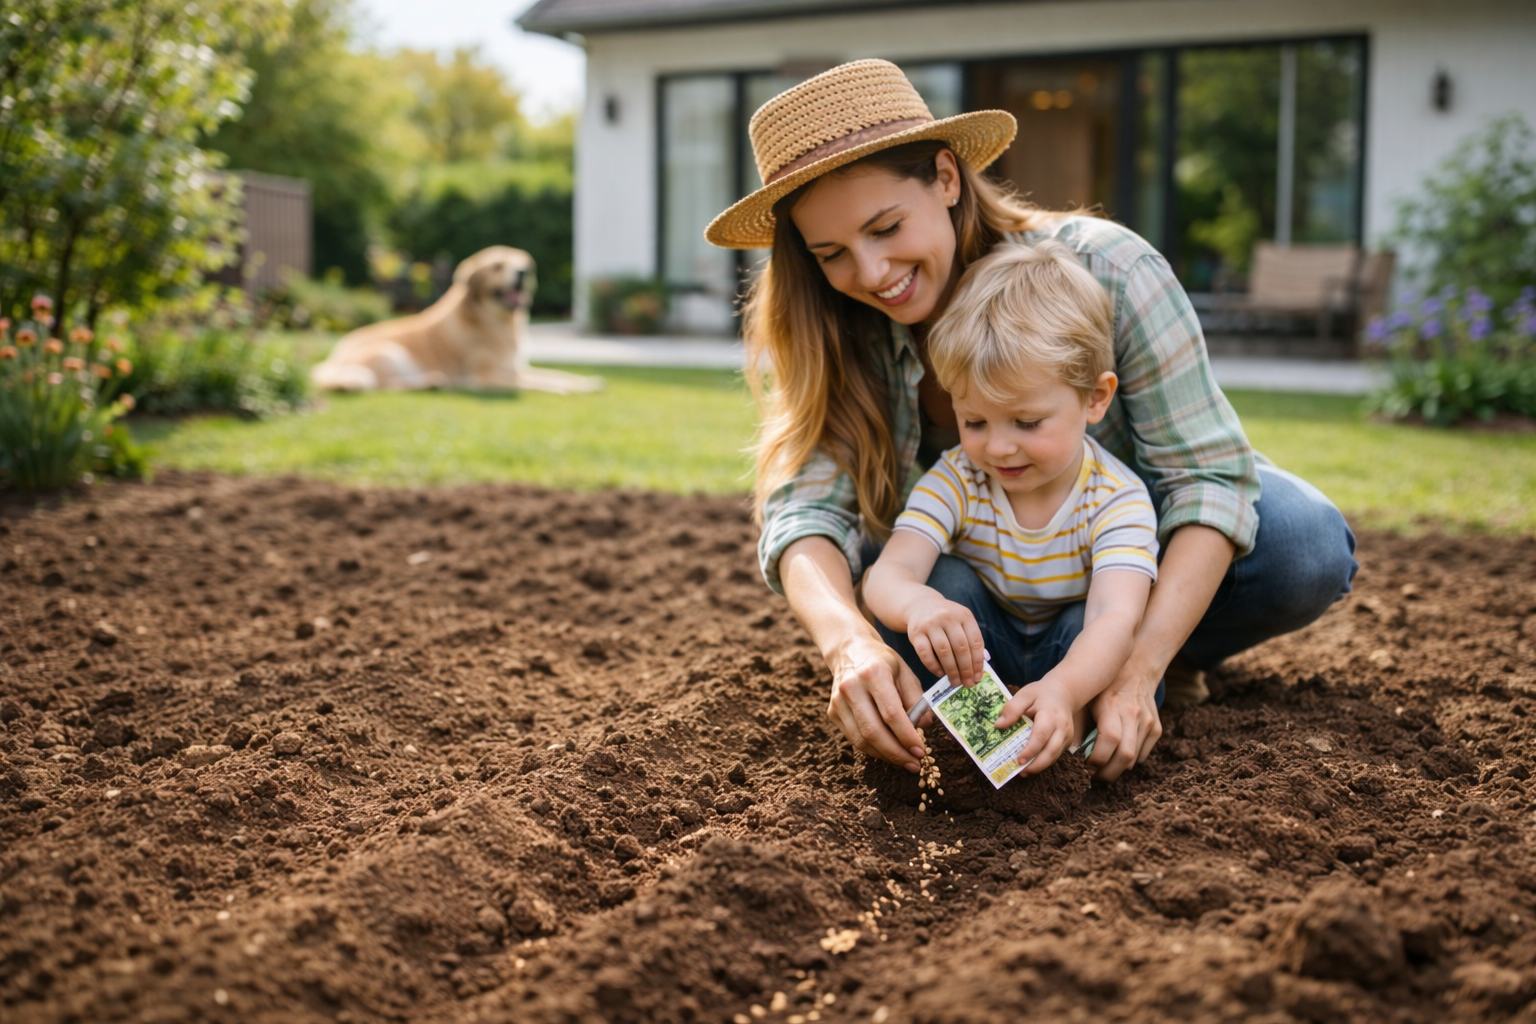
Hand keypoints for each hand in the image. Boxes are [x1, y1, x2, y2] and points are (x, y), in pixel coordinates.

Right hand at [826, 630, 928, 772]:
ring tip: (904, 761)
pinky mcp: (832, 711)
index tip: (921, 751)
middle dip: (896, 753)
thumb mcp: (905, 672)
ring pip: (861, 740)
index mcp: (873, 673)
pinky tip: (887, 751)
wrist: (850, 650)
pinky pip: (853, 738)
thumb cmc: (883, 662)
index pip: (891, 713)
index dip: (907, 736)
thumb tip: (923, 728)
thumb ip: (916, 700)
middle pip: (873, 731)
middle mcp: (851, 686)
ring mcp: (838, 700)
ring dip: (885, 755)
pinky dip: (872, 749)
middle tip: (914, 764)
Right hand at [905, 596, 985, 685]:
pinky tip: (940, 673)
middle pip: (961, 648)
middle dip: (966, 669)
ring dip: (951, 670)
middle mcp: (948, 617)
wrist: (920, 605)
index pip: (975, 641)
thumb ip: (971, 641)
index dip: (978, 662)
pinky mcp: (915, 633)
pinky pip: (925, 653)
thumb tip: (980, 668)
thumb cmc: (946, 619)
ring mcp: (930, 624)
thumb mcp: (962, 622)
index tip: (978, 678)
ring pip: (944, 651)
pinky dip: (933, 666)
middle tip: (967, 684)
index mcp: (964, 615)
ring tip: (955, 682)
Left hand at [994, 677, 1077, 775]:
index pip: (1041, 736)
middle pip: (1051, 751)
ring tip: (1023, 772)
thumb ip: (1012, 708)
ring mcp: (1067, 735)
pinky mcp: (1067, 741)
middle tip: (1019, 771)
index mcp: (1051, 715)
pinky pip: (1056, 755)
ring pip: (1054, 756)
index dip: (1030, 750)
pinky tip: (1031, 764)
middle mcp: (1062, 727)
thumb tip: (999, 725)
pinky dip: (1044, 762)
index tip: (1018, 760)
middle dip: (1036, 764)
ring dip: (1039, 766)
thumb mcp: (1025, 694)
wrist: (1063, 692)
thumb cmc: (1041, 694)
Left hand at [1085, 657, 1163, 781]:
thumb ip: (1077, 725)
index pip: (1110, 740)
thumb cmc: (1104, 688)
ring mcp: (1147, 722)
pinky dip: (1129, 761)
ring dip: (1117, 769)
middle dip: (1108, 773)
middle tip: (1094, 777)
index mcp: (1112, 706)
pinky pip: (1143, 755)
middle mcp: (1133, 714)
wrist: (1136, 669)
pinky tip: (1117, 756)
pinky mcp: (1156, 728)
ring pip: (1134, 759)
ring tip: (1103, 768)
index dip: (1098, 759)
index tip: (1086, 765)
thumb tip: (1066, 754)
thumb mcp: (1086, 700)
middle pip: (1125, 756)